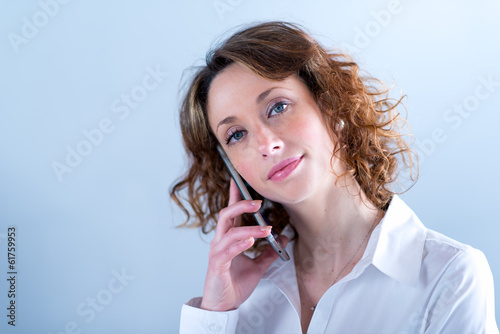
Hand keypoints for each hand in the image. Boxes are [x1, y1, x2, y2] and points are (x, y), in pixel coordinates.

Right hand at [200, 179, 287, 311]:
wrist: (223, 305)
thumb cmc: (234, 284)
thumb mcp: (257, 267)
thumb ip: (268, 253)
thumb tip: (284, 240)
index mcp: (228, 238)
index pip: (231, 212)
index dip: (234, 195)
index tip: (238, 179)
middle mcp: (221, 241)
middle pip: (226, 215)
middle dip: (241, 205)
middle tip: (259, 202)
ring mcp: (218, 252)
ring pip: (230, 232)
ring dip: (249, 229)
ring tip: (266, 229)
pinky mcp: (217, 265)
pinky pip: (228, 251)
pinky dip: (240, 244)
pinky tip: (252, 242)